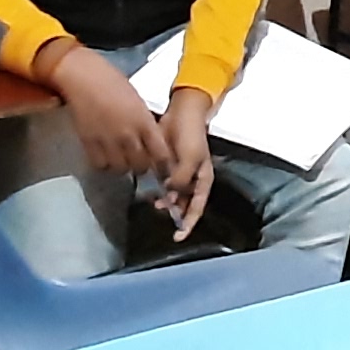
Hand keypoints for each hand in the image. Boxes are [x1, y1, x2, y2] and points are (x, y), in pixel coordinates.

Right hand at [47, 41, 169, 173]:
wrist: (83, 77)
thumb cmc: (113, 82)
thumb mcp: (139, 101)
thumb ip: (145, 123)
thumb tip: (152, 141)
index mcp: (144, 122)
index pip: (161, 154)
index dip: (162, 164)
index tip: (160, 165)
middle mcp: (128, 135)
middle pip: (141, 166)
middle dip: (142, 165)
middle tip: (138, 159)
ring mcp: (108, 141)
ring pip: (121, 169)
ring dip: (122, 166)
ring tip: (120, 157)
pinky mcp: (89, 143)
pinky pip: (100, 165)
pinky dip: (104, 163)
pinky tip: (104, 155)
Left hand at [157, 88, 216, 239]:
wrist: (181, 113)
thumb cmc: (192, 135)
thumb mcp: (191, 158)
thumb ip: (181, 180)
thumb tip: (170, 195)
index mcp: (202, 181)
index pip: (197, 208)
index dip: (189, 224)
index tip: (178, 236)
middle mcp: (191, 181)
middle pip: (183, 205)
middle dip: (173, 212)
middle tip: (160, 210)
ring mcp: (177, 174)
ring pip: (170, 196)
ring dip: (162, 200)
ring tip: (153, 200)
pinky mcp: (165, 167)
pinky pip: (160, 183)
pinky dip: (155, 189)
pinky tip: (147, 189)